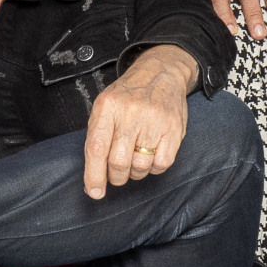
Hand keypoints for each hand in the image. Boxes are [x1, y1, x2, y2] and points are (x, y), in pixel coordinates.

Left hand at [82, 45, 196, 199]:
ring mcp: (154, 119)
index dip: (94, 175)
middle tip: (118, 173)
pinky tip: (151, 156)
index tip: (94, 193)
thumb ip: (96, 140)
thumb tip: (92, 183)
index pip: (96, 147)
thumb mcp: (105, 107)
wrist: (161, 73)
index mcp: (107, 106)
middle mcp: (130, 112)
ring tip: (135, 159)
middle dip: (116, 176)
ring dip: (135, 173)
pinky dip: (154, 168)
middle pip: (118, 161)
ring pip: (140, 166)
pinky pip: (162, 164)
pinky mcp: (174, 128)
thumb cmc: (128, 96)